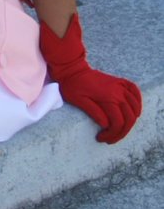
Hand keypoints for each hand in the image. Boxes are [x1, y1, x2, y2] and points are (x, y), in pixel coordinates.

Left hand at [39, 14, 141, 143]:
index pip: (118, 122)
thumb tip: (106, 125)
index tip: (101, 138)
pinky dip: (138, 101)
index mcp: (108, 97)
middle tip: (110, 139)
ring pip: (134, 108)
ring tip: (119, 129)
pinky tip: (134, 111)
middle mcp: (118, 92)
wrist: (72, 69)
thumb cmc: (73, 86)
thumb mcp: (79, 101)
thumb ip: (94, 112)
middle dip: (121, 132)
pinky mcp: (119, 81)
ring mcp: (120, 86)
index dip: (112, 134)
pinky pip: (135, 90)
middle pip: (129, 118)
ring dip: (130, 122)